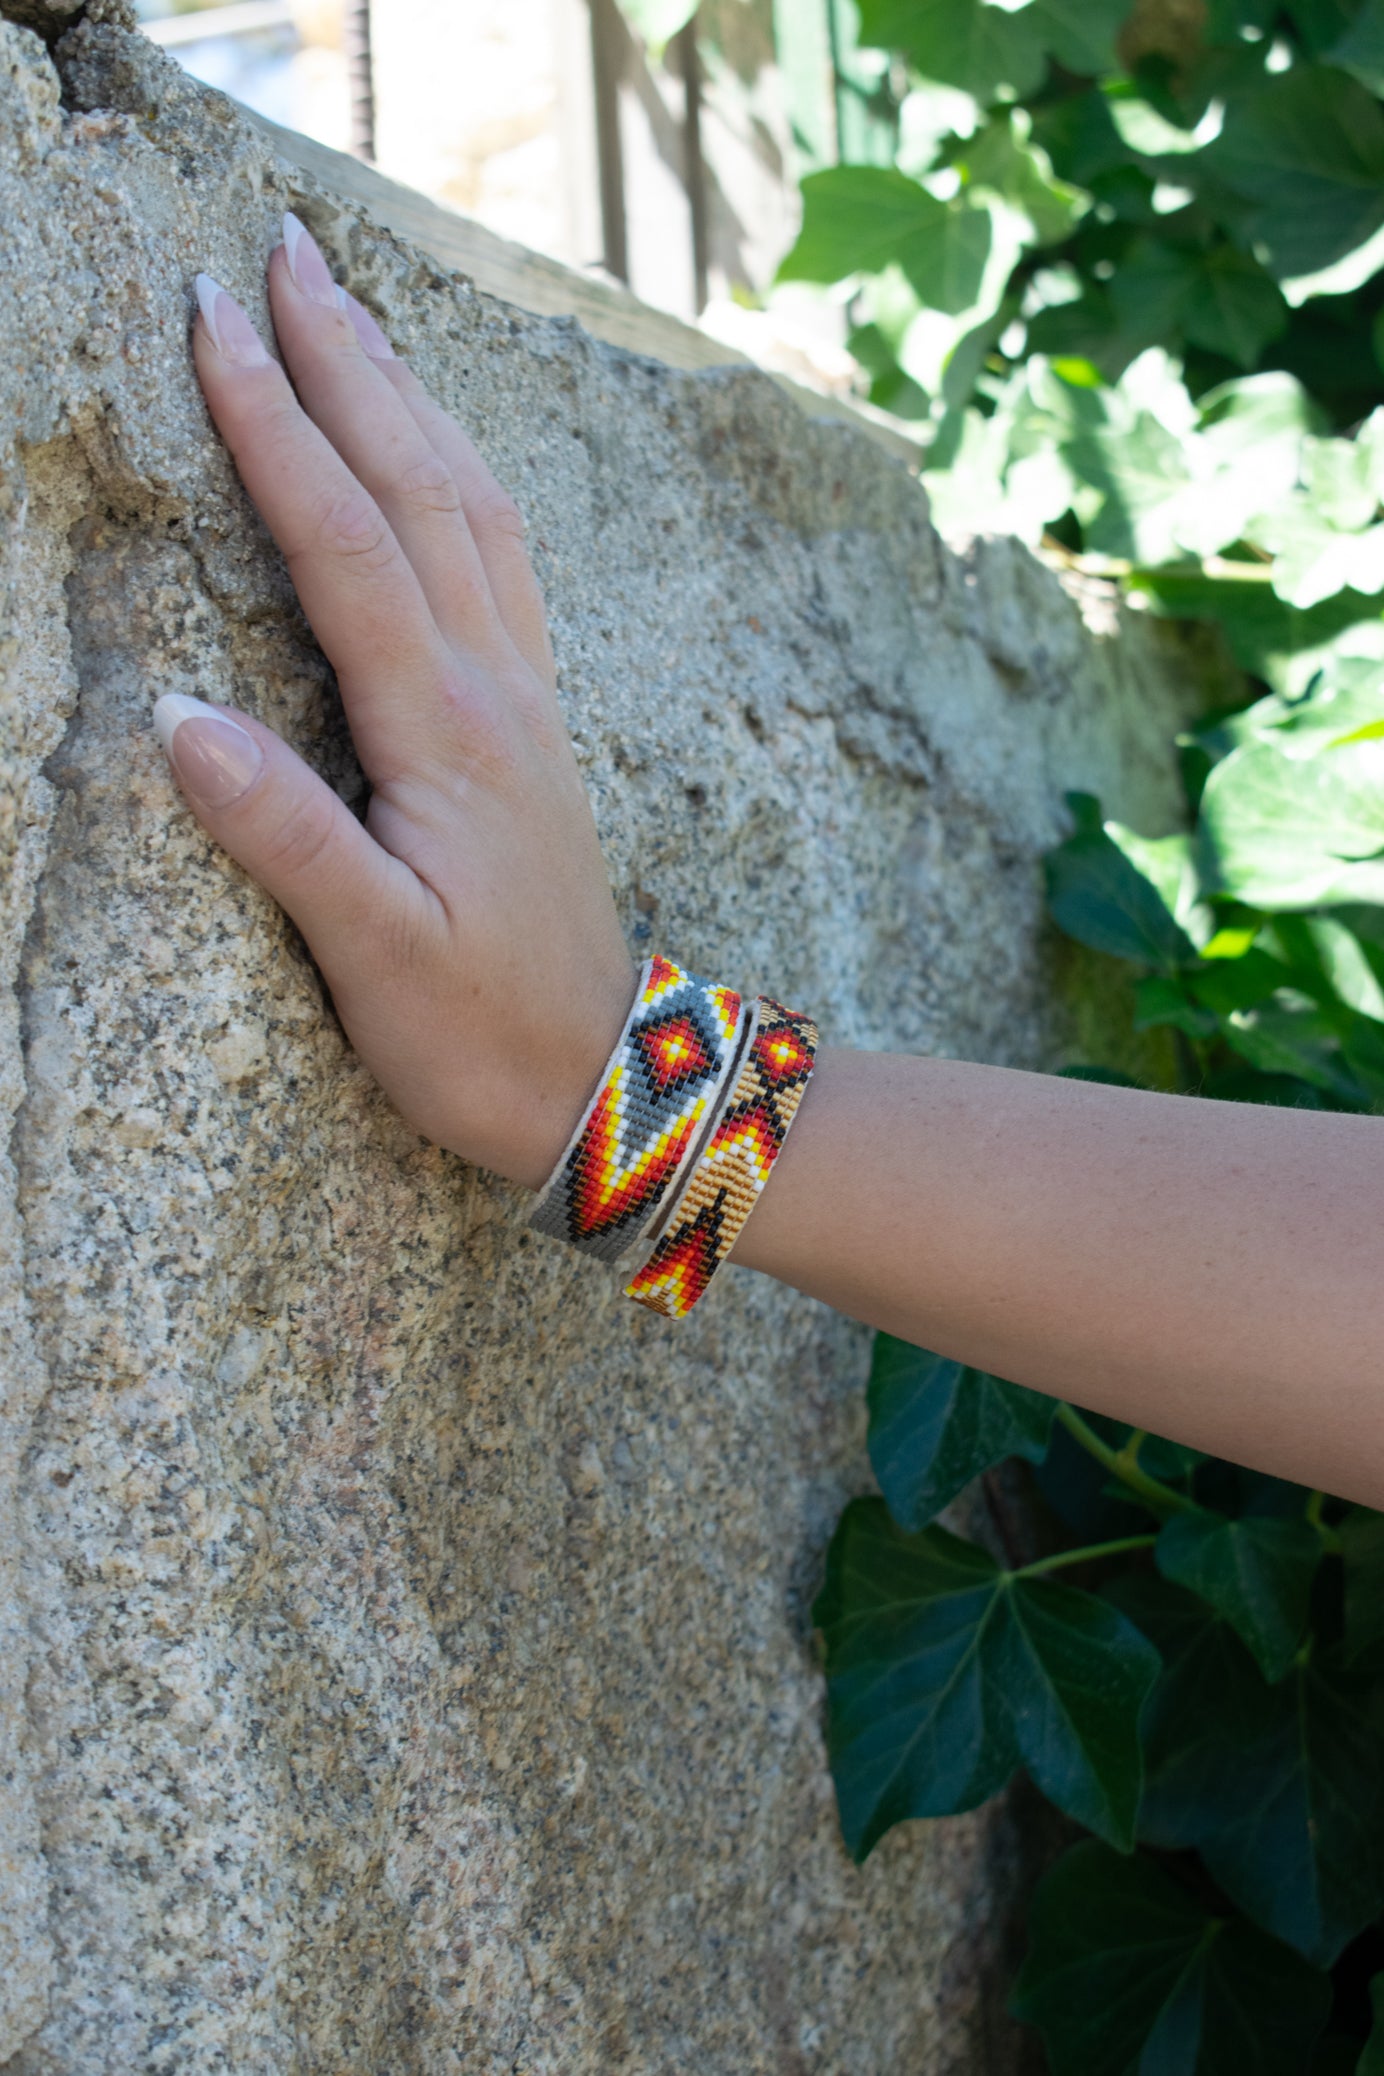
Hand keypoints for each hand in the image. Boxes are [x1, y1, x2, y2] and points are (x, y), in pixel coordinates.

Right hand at [162, 215, 634, 1188]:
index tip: (214, 319)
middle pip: (419, 487)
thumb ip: (285, 838)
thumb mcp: (378, 959)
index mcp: (444, 732)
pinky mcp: (533, 723)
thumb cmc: (487, 1036)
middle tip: (283, 251)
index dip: (276, 427)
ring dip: (410, 397)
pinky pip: (503, 559)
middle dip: (347, 362)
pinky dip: (461, 473)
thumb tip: (177, 722)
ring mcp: (525, 698)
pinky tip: (439, 449)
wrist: (614, 1079)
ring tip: (353, 307)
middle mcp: (493, 689)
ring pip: (473, 507)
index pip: (347, 545)